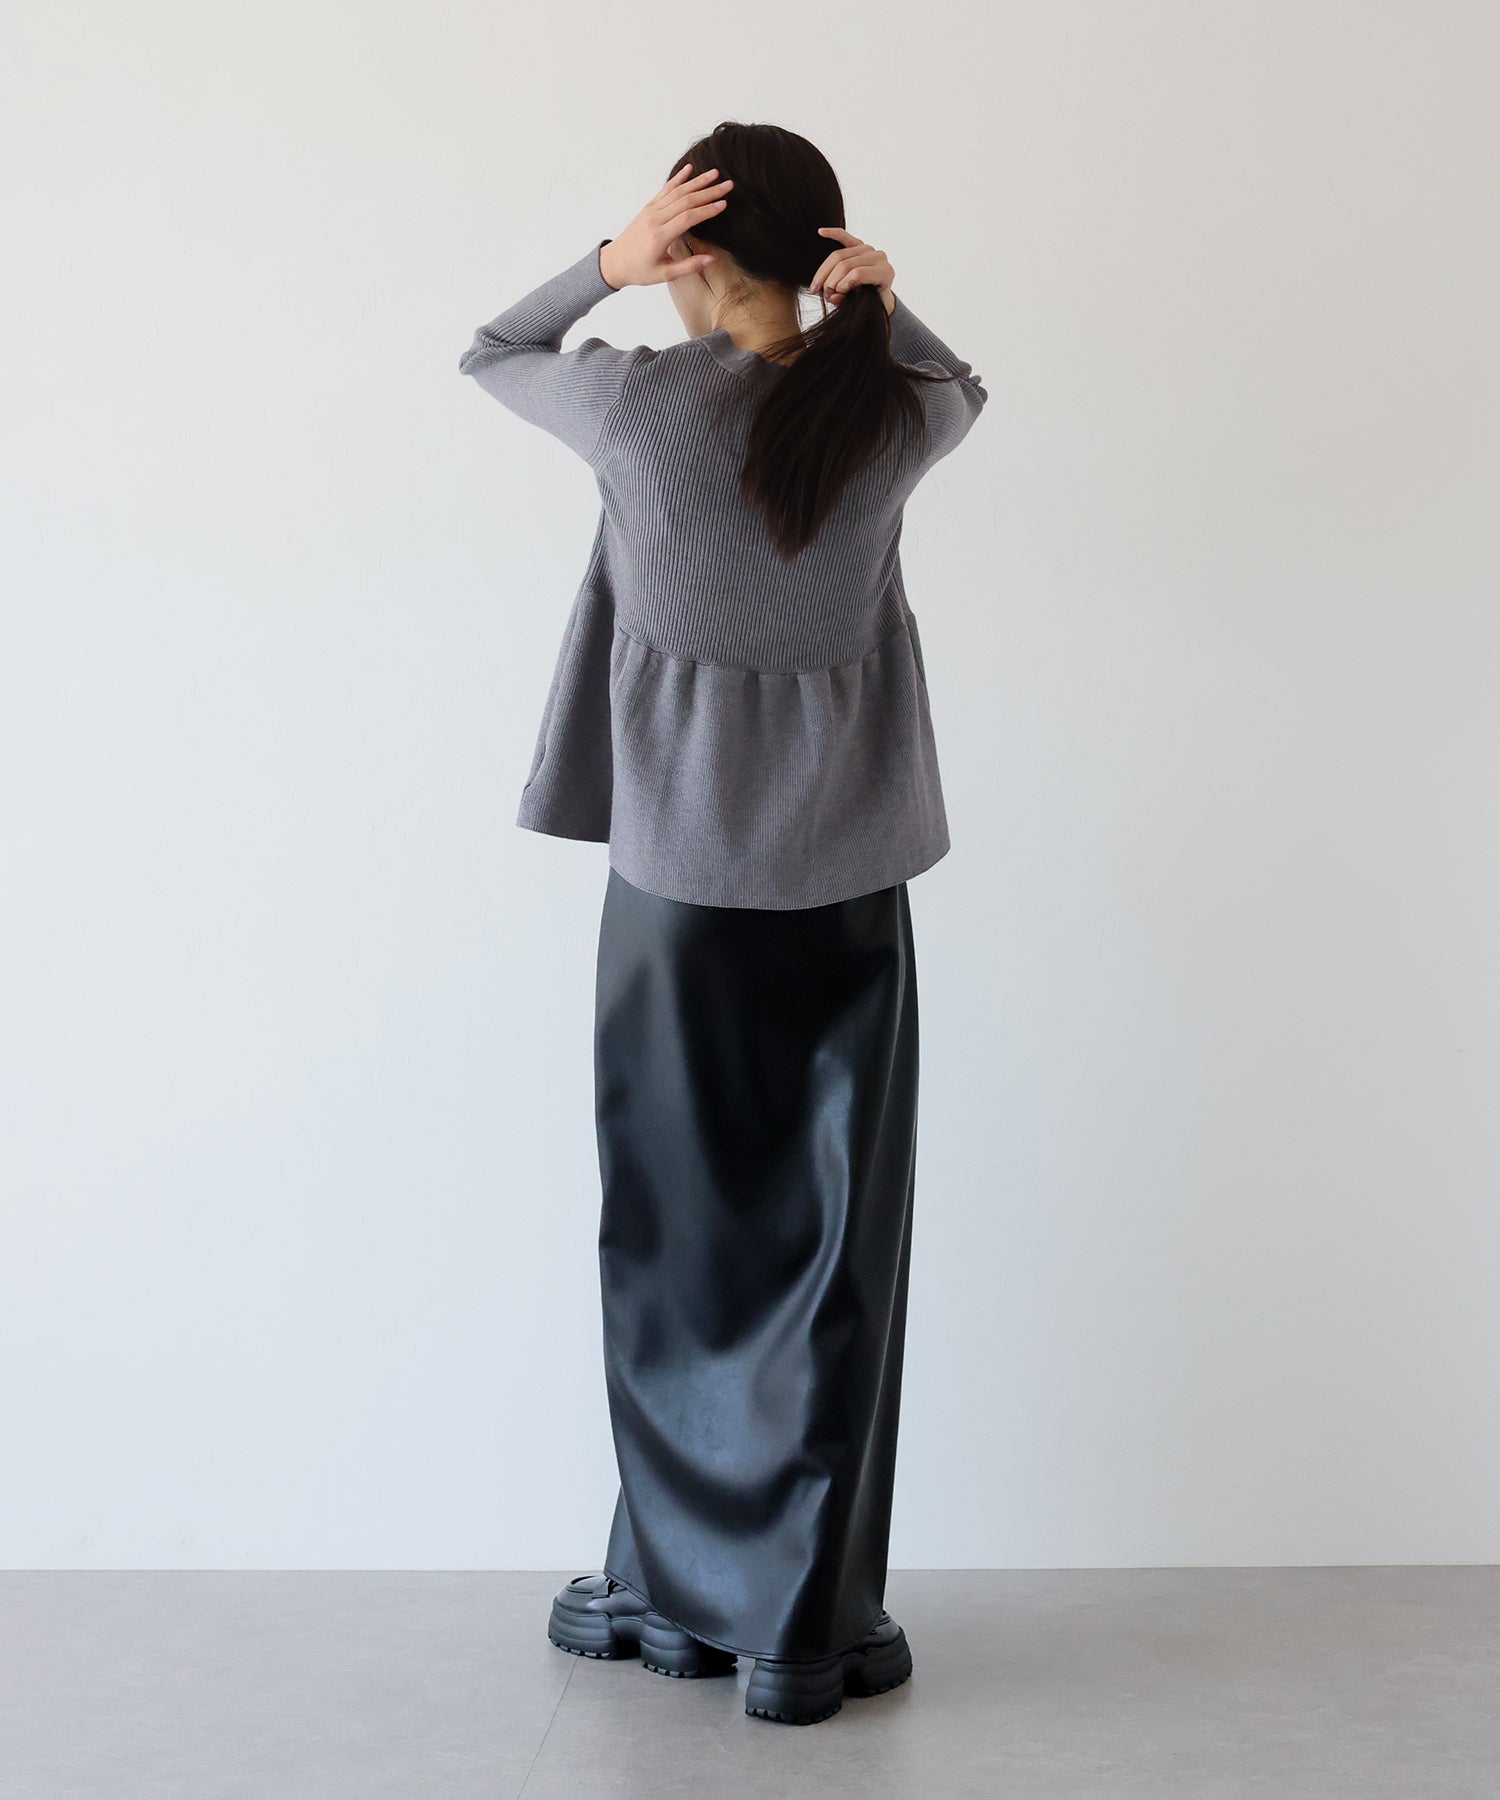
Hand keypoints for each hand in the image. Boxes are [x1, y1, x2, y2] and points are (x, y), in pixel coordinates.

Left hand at [598, 164, 733, 289]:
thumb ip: (688, 266)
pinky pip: (665, 189)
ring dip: (697, 181)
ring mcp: (651, 210)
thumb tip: (711, 259)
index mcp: (660, 236)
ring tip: (715, 173)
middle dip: (708, 191)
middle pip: (686, 200)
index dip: (707, 210)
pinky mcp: (648, 207)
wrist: (614, 262)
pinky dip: (678, 178)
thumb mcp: (664, 275)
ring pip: (677, 192)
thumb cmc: (639, 271)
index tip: (724, 204)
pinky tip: (689, 169)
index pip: (688, 217)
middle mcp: (655, 219)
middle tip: (728, 185)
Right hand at [809, 229, 895, 314]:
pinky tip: (820, 232)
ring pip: (839, 255)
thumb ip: (848, 302)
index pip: (858, 273)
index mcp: (885, 272)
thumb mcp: (862, 306)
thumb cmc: (870, 302)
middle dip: (830, 280)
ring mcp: (869, 249)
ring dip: (824, 271)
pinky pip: (844, 236)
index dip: (842, 284)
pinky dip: (832, 233)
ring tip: (816, 286)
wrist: (879, 296)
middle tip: (822, 294)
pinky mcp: (859, 244)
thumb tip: (832, 296)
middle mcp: (879, 257)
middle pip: (846, 264)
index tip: (833, 296)